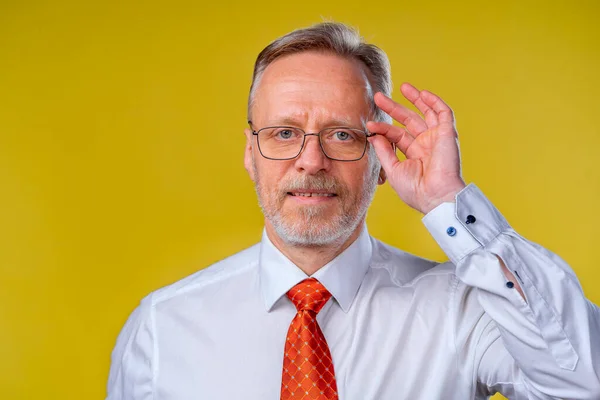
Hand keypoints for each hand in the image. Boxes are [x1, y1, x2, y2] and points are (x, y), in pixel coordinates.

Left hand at [367, 83, 465, 213]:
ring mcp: (437, 138)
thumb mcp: (393, 169)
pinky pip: (443, 113)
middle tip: (378, 97)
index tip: (370, 124)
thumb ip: (384, 151)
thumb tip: (373, 135)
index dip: (383, 128)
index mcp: (414, 154)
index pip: (396, 135)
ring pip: (426, 112)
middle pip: (408, 120)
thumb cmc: (415, 190)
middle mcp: (425, 144)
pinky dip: (434, 102)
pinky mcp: (448, 134)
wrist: (435, 197)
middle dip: (394, 108)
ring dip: (416, 98)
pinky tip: (422, 93)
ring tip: (402, 86)